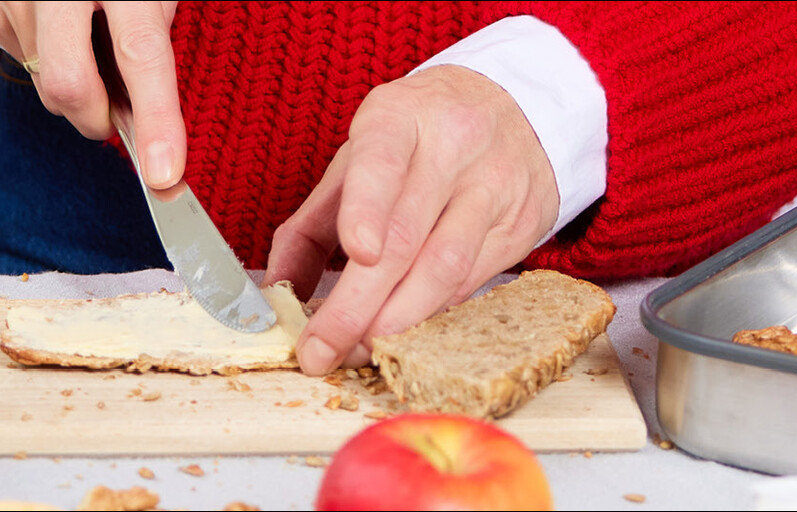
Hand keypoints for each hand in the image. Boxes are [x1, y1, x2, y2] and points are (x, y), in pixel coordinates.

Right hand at [0, 1, 186, 187]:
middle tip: (120, 118)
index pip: (141, 53)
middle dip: (98, 119)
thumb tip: (149, 125)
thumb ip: (152, 34)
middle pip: (71, 86)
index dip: (156, 119)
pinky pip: (20, 62)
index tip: (164, 176)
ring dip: (76, 83)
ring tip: (86, 35)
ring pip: (45, 83)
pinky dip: (45, 58)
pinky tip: (55, 23)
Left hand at [263, 65, 560, 375]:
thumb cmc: (418, 139)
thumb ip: (310, 225)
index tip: (358, 252)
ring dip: (396, 321)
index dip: (368, 209)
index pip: (381, 162)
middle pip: (406, 237)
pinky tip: (401, 330)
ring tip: (357, 350)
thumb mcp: (358, 158)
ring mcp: (494, 185)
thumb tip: (274, 292)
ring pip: (445, 268)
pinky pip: (471, 281)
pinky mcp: (521, 224)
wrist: (514, 109)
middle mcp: (453, 145)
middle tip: (322, 349)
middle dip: (358, 305)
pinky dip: (430, 313)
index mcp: (398, 118)